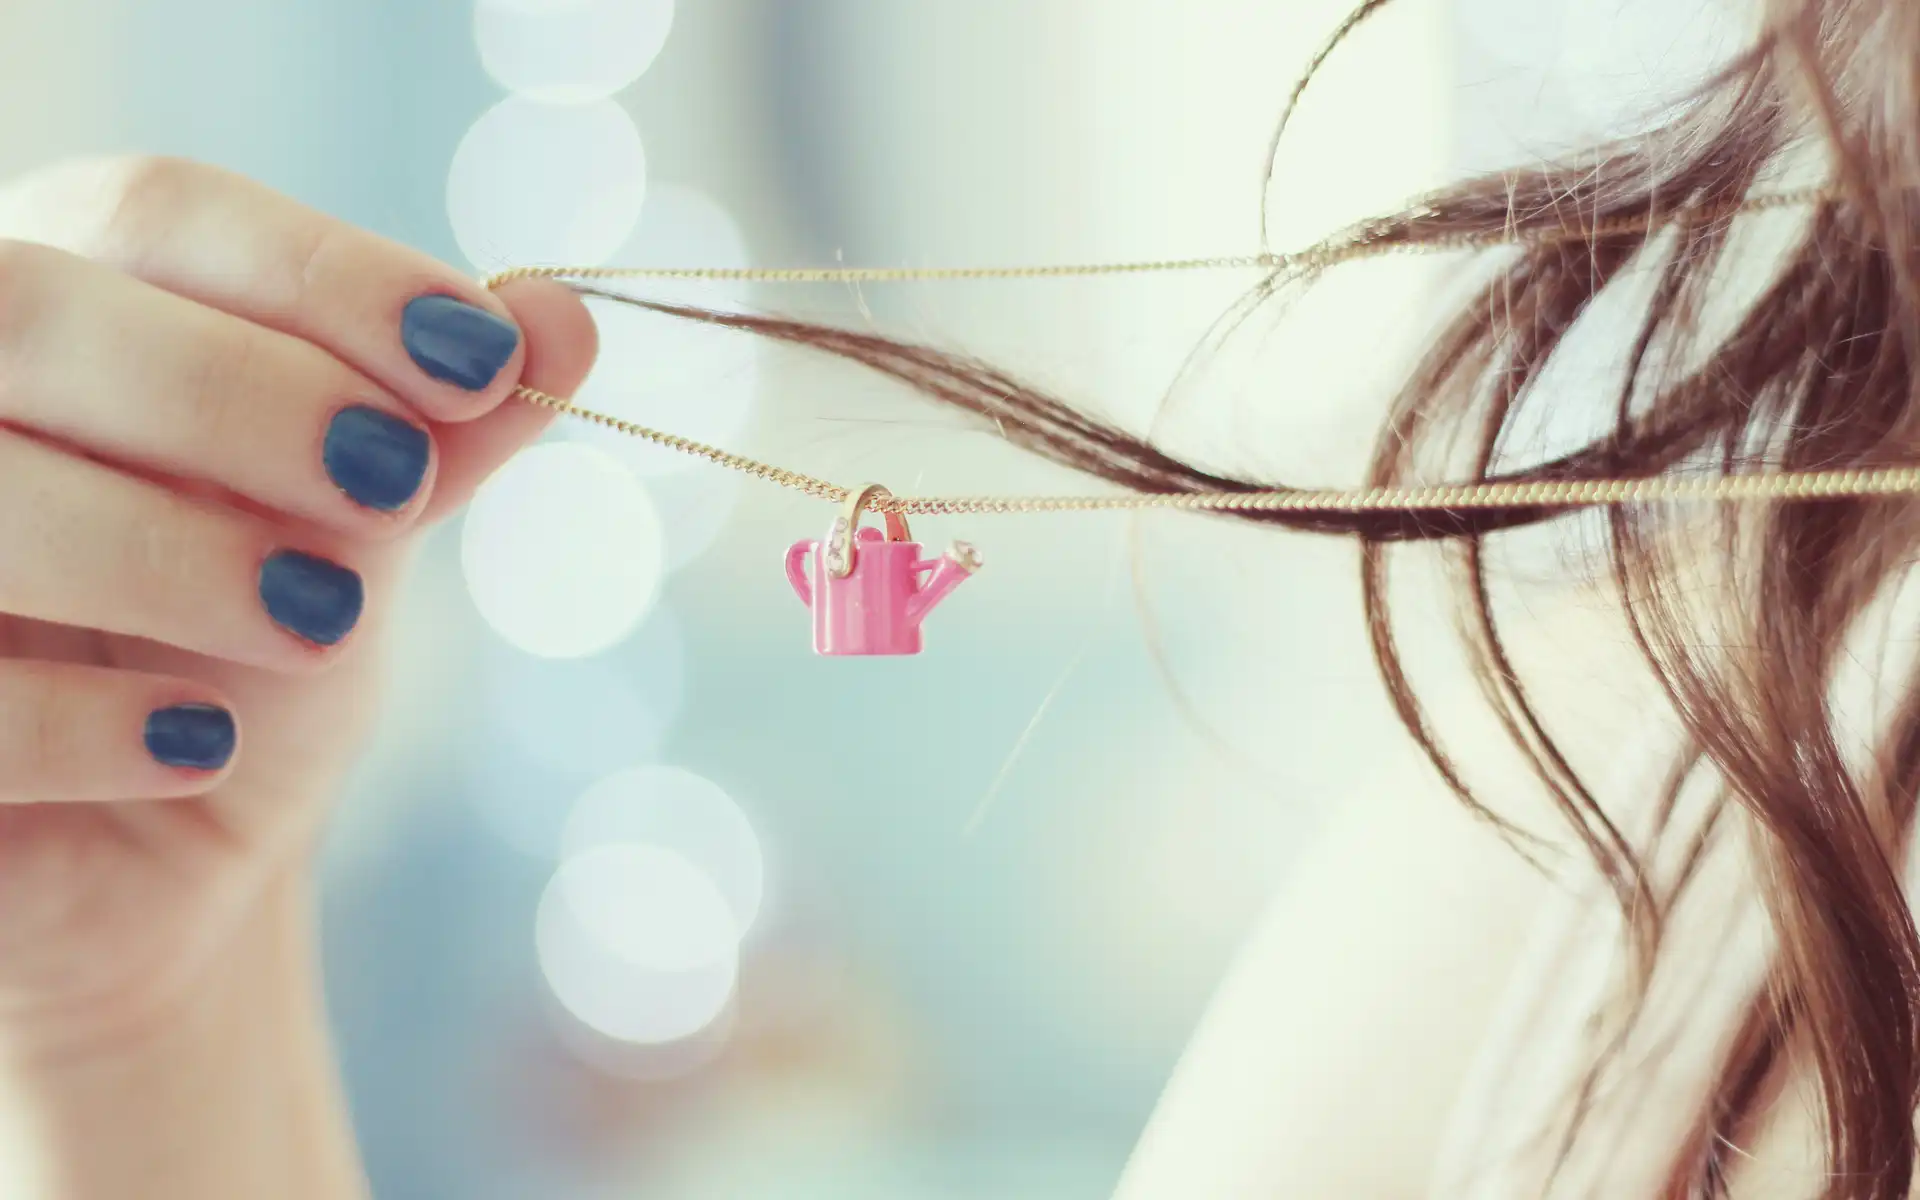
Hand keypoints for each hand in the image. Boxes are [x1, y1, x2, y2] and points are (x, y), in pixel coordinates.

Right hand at [0, 157, 596, 1055]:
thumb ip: (436, 433)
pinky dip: (84, 715)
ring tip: (321, 621)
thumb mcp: (354, 537)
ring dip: (167, 548)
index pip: (157, 209)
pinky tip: (201, 742)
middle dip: (235, 391)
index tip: (481, 359)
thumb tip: (565, 316)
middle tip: (392, 483)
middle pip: (34, 308)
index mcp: (67, 297)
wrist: (161, 852)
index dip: (323, 271)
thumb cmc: (247, 656)